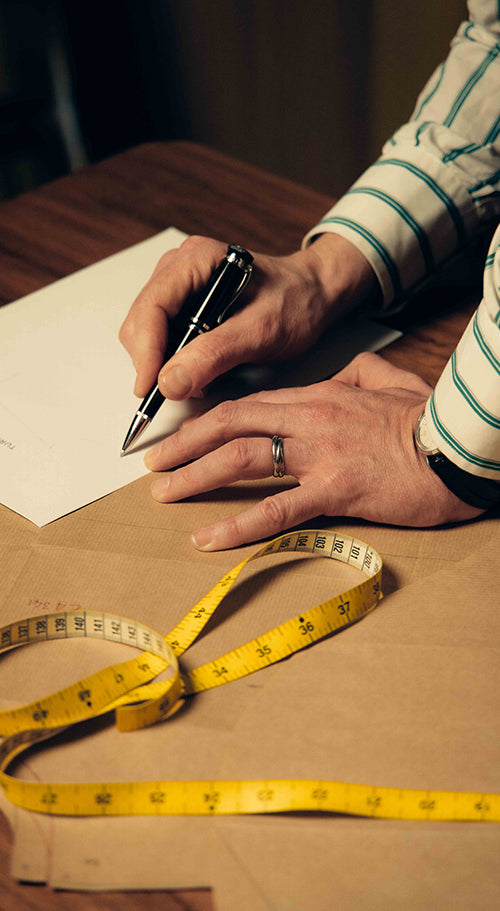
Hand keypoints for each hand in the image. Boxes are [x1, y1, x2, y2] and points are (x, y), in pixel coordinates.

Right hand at [119, 233, 375, 398]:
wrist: (313, 296)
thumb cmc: (295, 304)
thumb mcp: (260, 332)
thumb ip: (213, 355)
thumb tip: (168, 384)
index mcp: (196, 260)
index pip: (151, 307)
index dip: (146, 351)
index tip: (150, 389)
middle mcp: (178, 268)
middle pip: (141, 322)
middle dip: (154, 361)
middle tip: (181, 391)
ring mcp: (176, 285)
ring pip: (146, 334)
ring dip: (163, 364)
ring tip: (200, 379)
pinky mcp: (180, 304)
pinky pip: (161, 338)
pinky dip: (173, 361)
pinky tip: (200, 369)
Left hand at [144, 352, 482, 549]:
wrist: (457, 447)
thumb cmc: (426, 419)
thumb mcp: (388, 380)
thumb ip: (357, 372)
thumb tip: (340, 373)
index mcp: (319, 395)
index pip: (248, 404)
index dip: (208, 420)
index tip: (183, 435)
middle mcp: (308, 420)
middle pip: (229, 424)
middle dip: (184, 443)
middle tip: (152, 463)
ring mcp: (318, 455)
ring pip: (240, 459)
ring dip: (194, 476)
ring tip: (163, 493)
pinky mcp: (334, 491)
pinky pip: (275, 510)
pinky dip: (236, 524)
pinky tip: (207, 536)